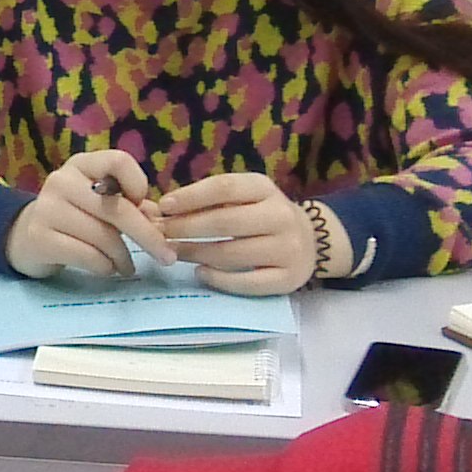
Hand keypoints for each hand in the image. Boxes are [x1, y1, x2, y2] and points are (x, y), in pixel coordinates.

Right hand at [6, 148, 169, 281]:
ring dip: (123, 258)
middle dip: (147, 236)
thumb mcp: (99, 202)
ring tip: (127, 267)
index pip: (118, 161)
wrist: (24, 237)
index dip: (138, 184)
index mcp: (82, 165)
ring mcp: (47, 208)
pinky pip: (87, 256)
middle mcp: (62, 180)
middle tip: (165, 257)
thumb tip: (161, 222)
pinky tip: (107, 269)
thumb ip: (130, 205)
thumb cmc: (74, 218)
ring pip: (103, 237)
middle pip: (116, 208)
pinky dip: (105, 267)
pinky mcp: (39, 237)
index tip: (144, 207)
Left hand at [152, 172, 317, 293]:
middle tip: (159, 234)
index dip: (190, 197)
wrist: (312, 240)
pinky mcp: (288, 279)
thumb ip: (209, 200)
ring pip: (231, 254)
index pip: (224, 188)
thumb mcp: (244, 197)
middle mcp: (280, 216)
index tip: (163, 206)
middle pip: (224, 222)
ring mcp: (287, 249)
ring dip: (195, 254)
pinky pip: (247, 283)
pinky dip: (218, 279)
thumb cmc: (263, 215)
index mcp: (265, 189)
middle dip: (185, 228)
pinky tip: (200, 273)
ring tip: (172, 252)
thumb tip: (160, 210)